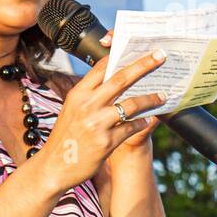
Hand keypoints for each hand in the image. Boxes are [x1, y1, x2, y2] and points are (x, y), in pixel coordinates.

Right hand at [35, 33, 166, 193]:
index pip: (102, 67)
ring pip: (132, 104)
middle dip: (144, 65)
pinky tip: (147, 120)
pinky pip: (132, 128)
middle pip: (121, 79)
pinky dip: (142, 123)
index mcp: (77, 94)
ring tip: (162, 96)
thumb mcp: (72, 110)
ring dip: (151, 99)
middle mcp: (86, 105)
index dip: (121, 55)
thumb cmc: (65, 138)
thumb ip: (91, 96)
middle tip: (160, 57)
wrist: (53, 167)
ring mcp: (96, 124)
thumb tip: (116, 82)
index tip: (137, 49)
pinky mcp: (106, 142)